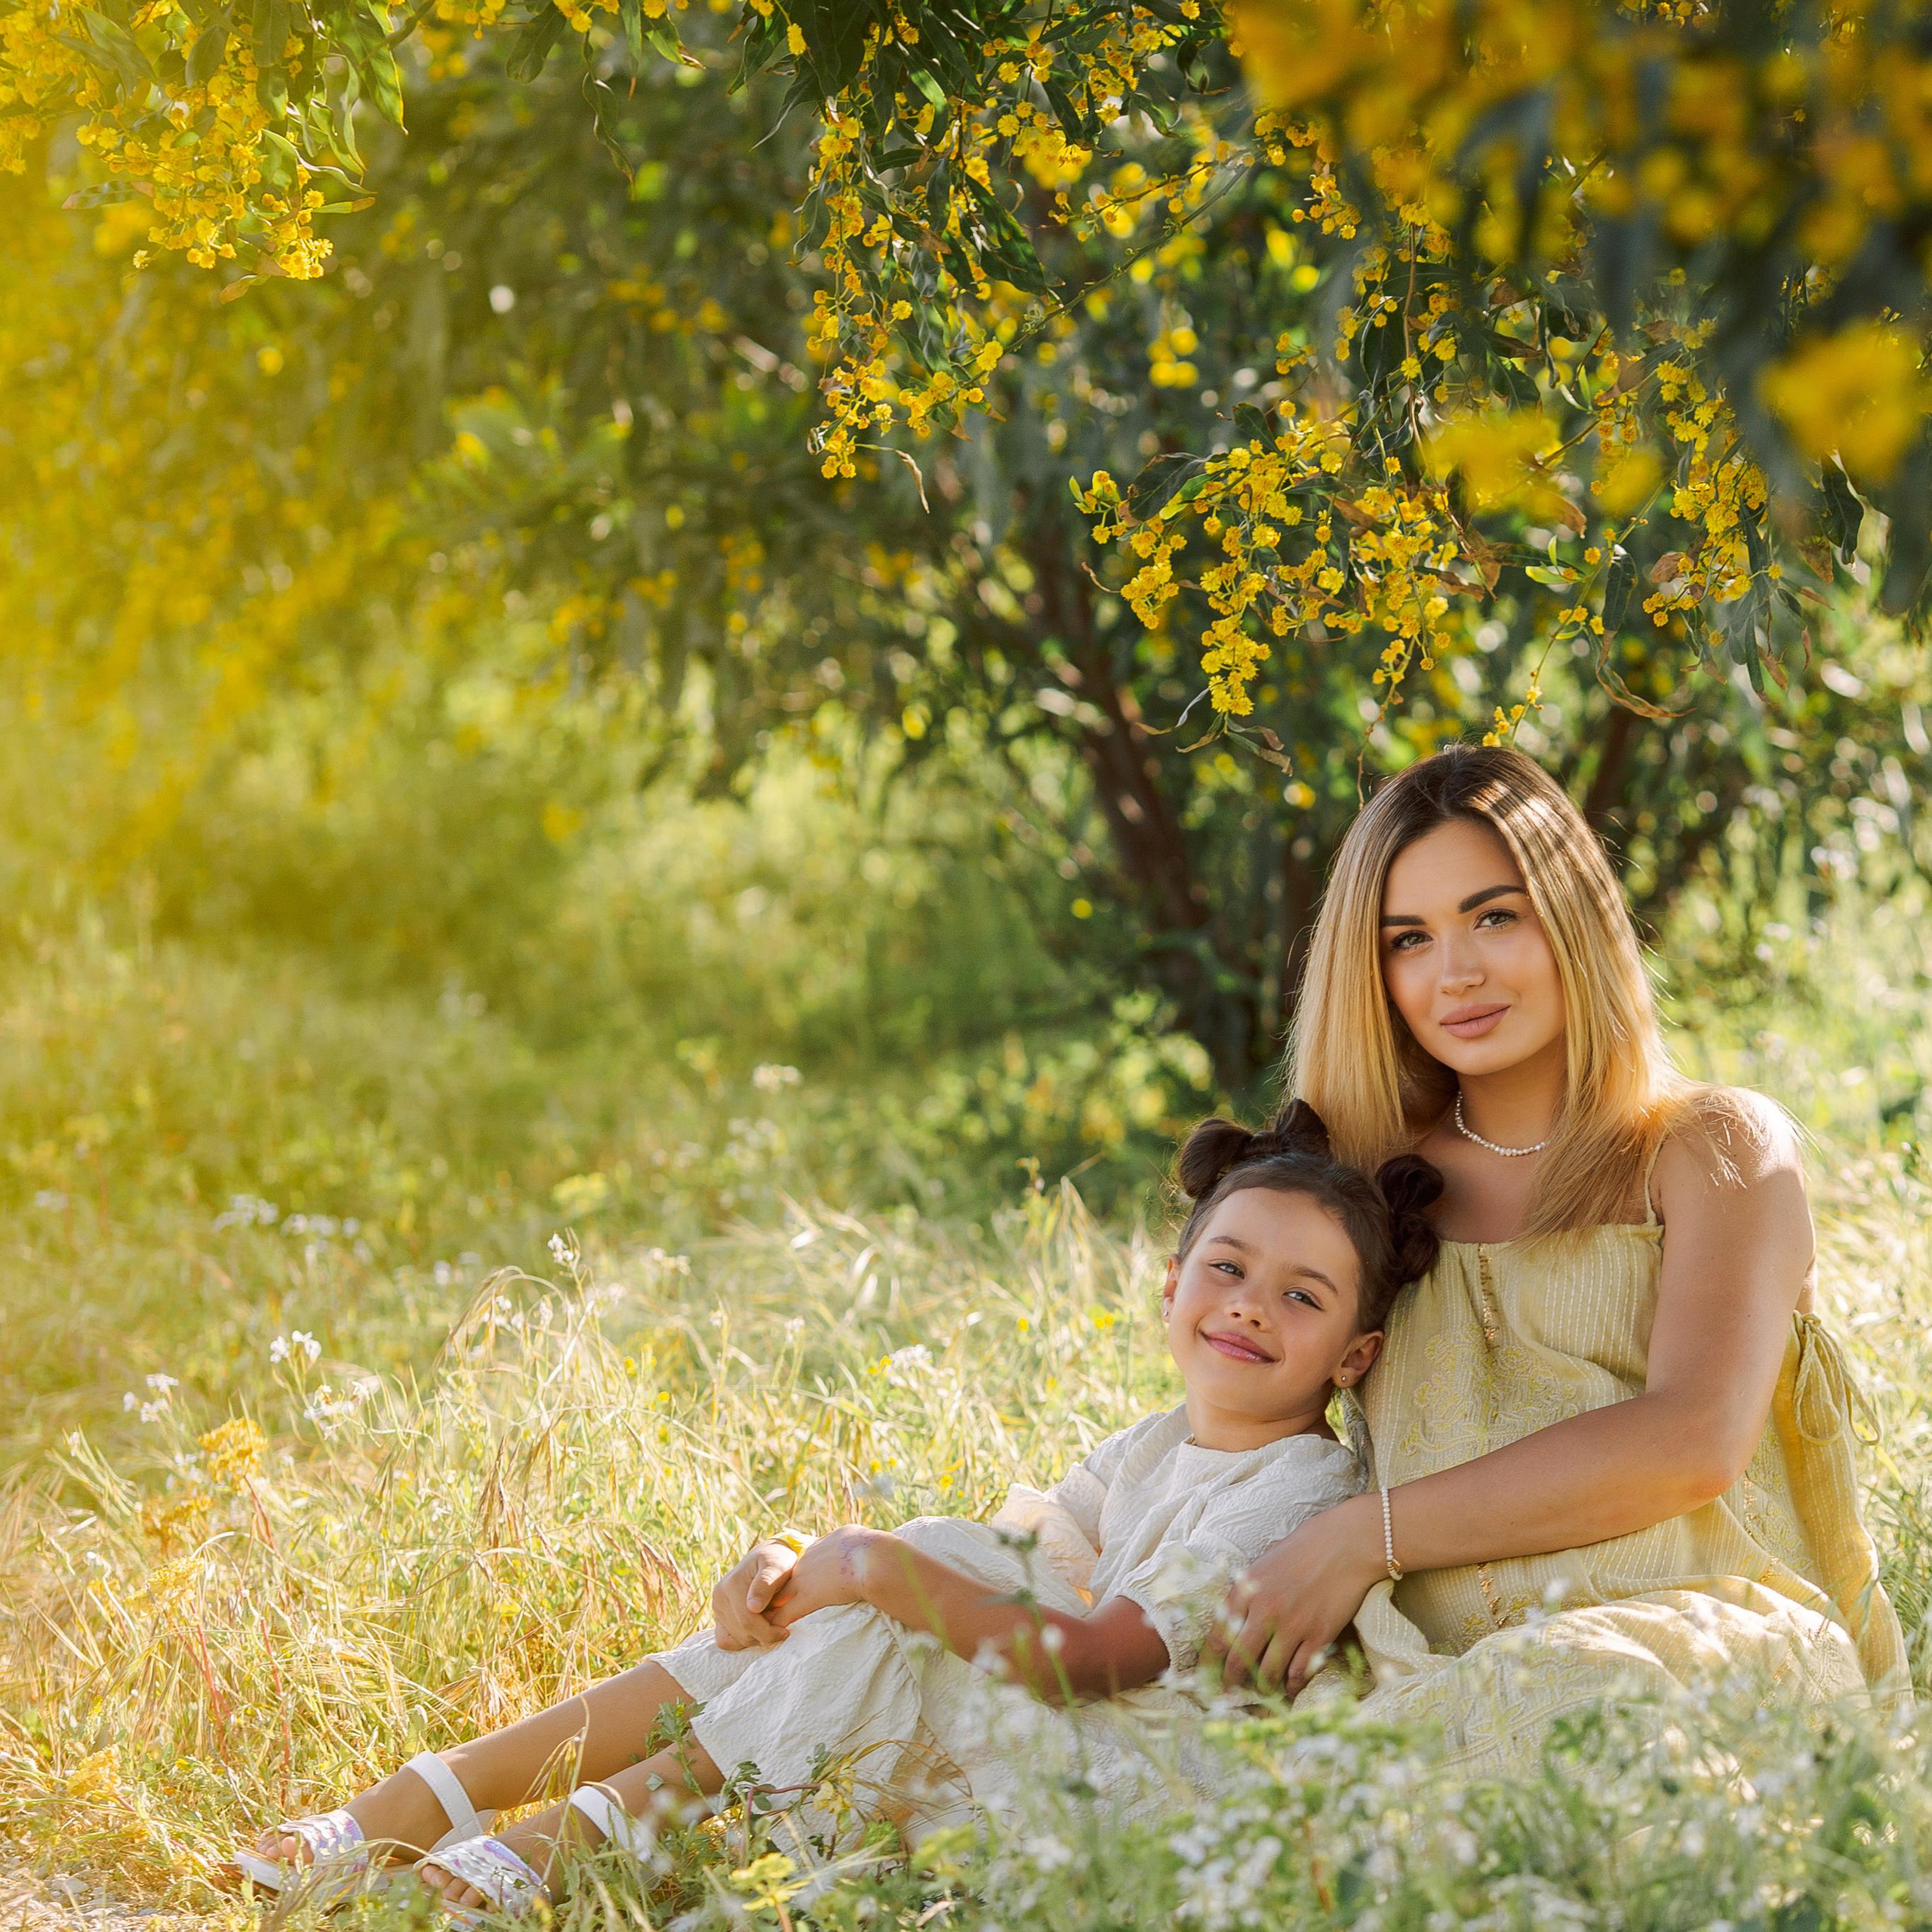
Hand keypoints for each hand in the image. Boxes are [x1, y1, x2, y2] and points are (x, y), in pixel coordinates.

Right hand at [711, 1538, 806, 1651]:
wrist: (768, 1556)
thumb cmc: (777, 1560)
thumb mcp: (777, 1565)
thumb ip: (766, 1583)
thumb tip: (752, 1607)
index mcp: (732, 1585)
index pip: (748, 1621)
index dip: (768, 1632)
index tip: (785, 1631)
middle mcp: (719, 1597)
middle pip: (742, 1633)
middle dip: (764, 1636)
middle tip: (781, 1628)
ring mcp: (717, 1607)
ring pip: (735, 1639)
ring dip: (756, 1638)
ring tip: (771, 1623)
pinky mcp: (719, 1615)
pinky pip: (725, 1640)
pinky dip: (742, 1640)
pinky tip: (759, 1630)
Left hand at [768, 1526, 887, 1628]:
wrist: (869, 1557)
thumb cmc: (868, 1547)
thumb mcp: (852, 1535)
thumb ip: (847, 1541)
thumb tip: (853, 1540)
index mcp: (817, 1548)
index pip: (800, 1565)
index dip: (795, 1577)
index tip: (793, 1587)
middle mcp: (806, 1563)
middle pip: (782, 1579)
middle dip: (775, 1592)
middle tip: (769, 1605)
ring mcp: (804, 1581)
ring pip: (777, 1597)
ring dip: (771, 1610)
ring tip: (765, 1622)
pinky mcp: (808, 1599)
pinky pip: (784, 1614)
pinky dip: (777, 1624)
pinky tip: (774, 1633)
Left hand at [1207, 1493, 1384, 1695]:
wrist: (1346, 1544)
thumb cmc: (1303, 1548)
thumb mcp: (1263, 1565)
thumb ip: (1247, 1593)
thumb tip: (1233, 1620)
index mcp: (1245, 1590)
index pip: (1218, 1635)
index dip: (1210, 1662)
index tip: (1208, 1675)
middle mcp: (1264, 1611)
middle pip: (1238, 1660)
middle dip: (1231, 1682)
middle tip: (1230, 1694)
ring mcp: (1292, 1626)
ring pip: (1268, 1672)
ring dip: (1263, 1687)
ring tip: (1262, 1692)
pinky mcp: (1318, 1636)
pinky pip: (1299, 1672)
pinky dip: (1292, 1684)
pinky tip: (1290, 1687)